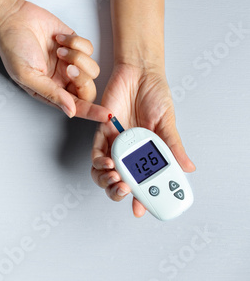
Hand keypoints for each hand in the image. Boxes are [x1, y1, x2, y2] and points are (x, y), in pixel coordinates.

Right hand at [0, 0, 109, 121]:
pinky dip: (76, 43)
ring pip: (92, 69)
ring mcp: (69, 61)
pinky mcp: (74, 43)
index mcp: (50, 91)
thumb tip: (70, 111)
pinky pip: (89, 49)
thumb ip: (50, 93)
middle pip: (88, 90)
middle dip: (83, 80)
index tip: (106, 115)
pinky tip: (59, 39)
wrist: (12, 18)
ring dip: (78, 58)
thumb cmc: (13, 47)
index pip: (76, 107)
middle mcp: (62, 79)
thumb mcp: (28, 75)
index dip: (92, 112)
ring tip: (59, 50)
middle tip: (69, 68)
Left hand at [91, 63, 195, 216]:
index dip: (139, 198)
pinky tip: (107, 162)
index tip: (140, 209)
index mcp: (145, 153)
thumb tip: (187, 167)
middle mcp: (128, 151)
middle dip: (119, 192)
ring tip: (116, 181)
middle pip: (118, 181)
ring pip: (103, 171)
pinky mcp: (101, 131)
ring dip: (107, 180)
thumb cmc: (154, 96)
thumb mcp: (167, 122)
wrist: (139, 74)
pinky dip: (99, 160)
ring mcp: (114, 143)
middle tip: (126, 192)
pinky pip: (95, 151)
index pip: (141, 181)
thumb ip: (173, 145)